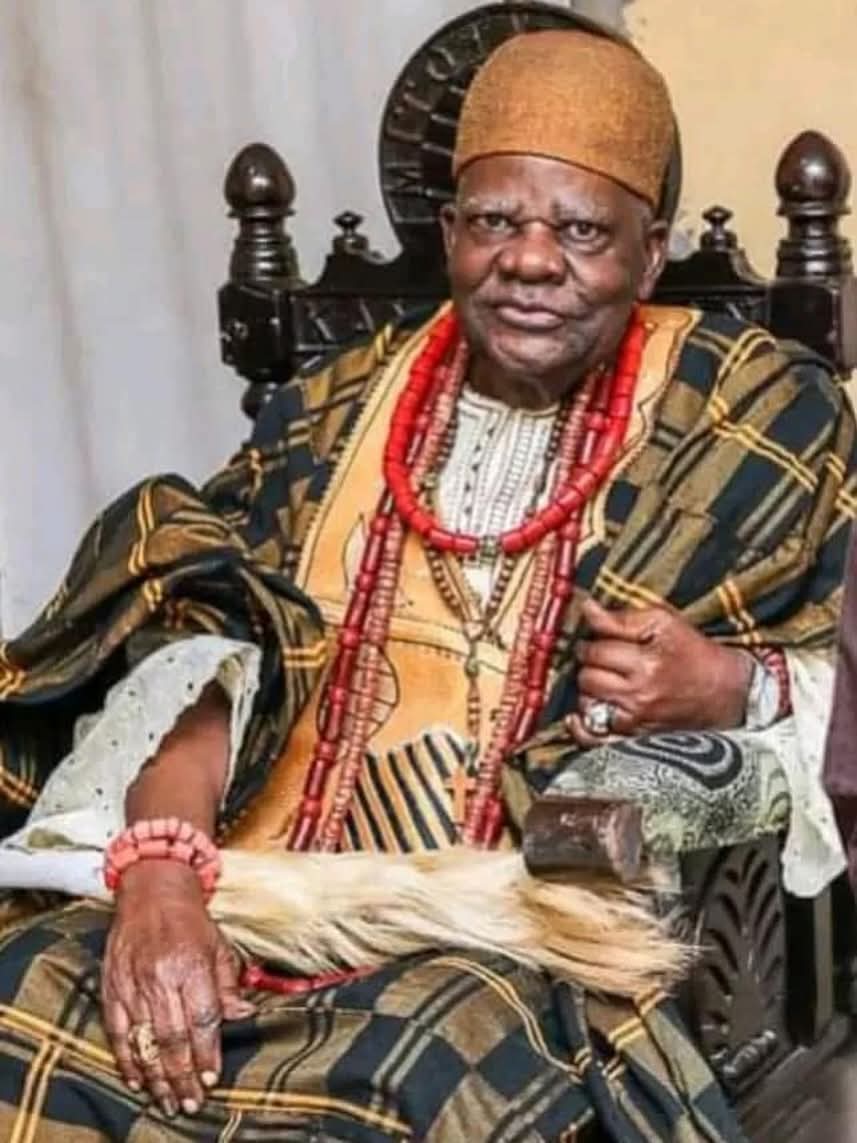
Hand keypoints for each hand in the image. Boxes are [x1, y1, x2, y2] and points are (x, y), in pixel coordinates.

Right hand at [101, 862, 253, 1116]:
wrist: (151, 887)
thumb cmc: (190, 918)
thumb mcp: (219, 944)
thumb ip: (229, 983)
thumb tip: (244, 1015)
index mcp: (192, 964)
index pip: (202, 1019)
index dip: (207, 1053)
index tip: (211, 1079)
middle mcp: (160, 976)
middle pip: (173, 1038)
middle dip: (182, 1077)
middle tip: (190, 1103)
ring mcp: (133, 982)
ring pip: (144, 1041)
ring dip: (156, 1077)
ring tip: (167, 1101)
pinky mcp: (112, 985)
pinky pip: (116, 1031)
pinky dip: (125, 1058)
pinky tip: (136, 1079)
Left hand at [566, 598, 752, 746]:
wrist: (728, 693)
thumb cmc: (696, 654)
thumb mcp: (665, 624)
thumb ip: (622, 618)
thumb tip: (586, 608)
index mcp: (646, 664)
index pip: (595, 650)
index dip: (593, 641)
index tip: (600, 640)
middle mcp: (639, 696)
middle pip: (587, 677)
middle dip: (590, 665)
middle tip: (604, 660)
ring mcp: (636, 722)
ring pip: (587, 704)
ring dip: (590, 691)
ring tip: (607, 681)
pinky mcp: (635, 741)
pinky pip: (593, 739)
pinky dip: (582, 726)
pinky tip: (580, 715)